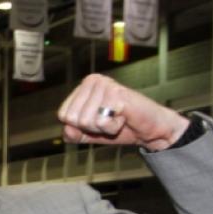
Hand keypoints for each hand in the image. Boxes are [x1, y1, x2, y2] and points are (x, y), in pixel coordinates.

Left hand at [58, 74, 189, 150]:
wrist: (149, 130)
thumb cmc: (119, 127)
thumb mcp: (89, 134)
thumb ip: (73, 133)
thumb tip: (66, 128)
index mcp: (83, 86)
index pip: (63, 115)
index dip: (79, 127)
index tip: (97, 121)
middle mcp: (92, 80)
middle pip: (72, 118)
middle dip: (90, 128)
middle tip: (109, 120)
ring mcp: (105, 85)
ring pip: (86, 121)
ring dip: (103, 127)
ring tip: (117, 118)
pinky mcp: (116, 93)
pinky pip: (101, 123)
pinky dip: (113, 128)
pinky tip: (123, 117)